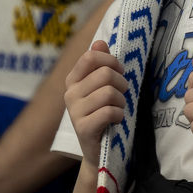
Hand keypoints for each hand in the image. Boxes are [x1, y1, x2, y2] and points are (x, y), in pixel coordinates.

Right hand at [65, 39, 127, 164]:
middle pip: (104, 74)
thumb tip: (99, 42)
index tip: (119, 71)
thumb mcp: (101, 86)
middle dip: (121, 83)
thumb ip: (100, 63)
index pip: (90, 57)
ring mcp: (74, 112)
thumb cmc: (102, 112)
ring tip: (119, 109)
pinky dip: (119, 115)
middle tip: (122, 94)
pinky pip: (109, 112)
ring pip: (109, 93)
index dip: (110, 61)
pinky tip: (116, 120)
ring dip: (122, 101)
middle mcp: (70, 94)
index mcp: (72, 80)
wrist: (98, 150)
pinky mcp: (83, 129)